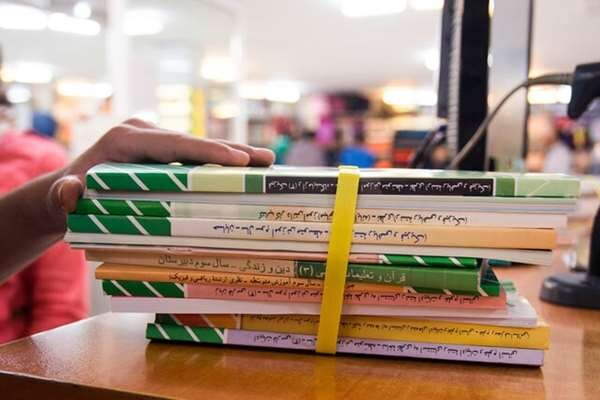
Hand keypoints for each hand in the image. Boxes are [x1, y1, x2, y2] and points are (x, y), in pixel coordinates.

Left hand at [49, 118, 274, 213]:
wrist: (68, 191)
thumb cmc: (66, 197)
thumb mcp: (60, 198)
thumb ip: (63, 195)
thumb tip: (72, 191)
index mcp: (126, 139)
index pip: (174, 144)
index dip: (208, 151)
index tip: (238, 160)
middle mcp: (144, 133)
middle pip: (195, 143)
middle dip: (232, 151)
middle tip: (266, 159)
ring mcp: (156, 141)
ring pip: (200, 148)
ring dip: (234, 155)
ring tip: (267, 162)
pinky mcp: (164, 152)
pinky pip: (197, 157)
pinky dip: (222, 162)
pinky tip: (248, 169)